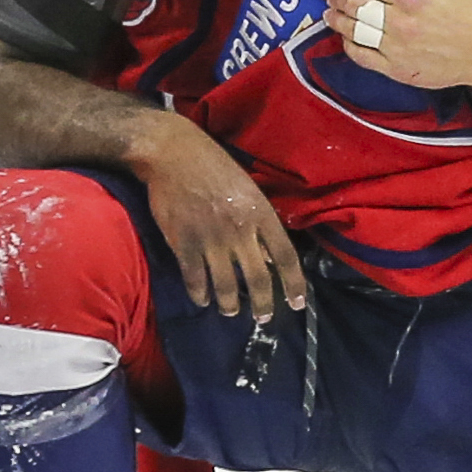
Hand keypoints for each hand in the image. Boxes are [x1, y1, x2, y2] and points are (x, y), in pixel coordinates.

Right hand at [127, 112, 305, 318]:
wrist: (173, 153)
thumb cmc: (215, 167)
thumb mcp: (250, 191)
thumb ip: (260, 223)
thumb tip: (269, 257)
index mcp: (261, 214)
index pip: (287, 257)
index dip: (294, 284)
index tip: (297, 303)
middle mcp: (241, 231)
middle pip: (260, 279)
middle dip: (264, 305)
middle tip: (263, 318)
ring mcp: (212, 239)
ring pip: (226, 285)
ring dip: (230, 305)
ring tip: (231, 311)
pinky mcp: (184, 242)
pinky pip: (195, 278)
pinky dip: (200, 294)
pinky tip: (203, 299)